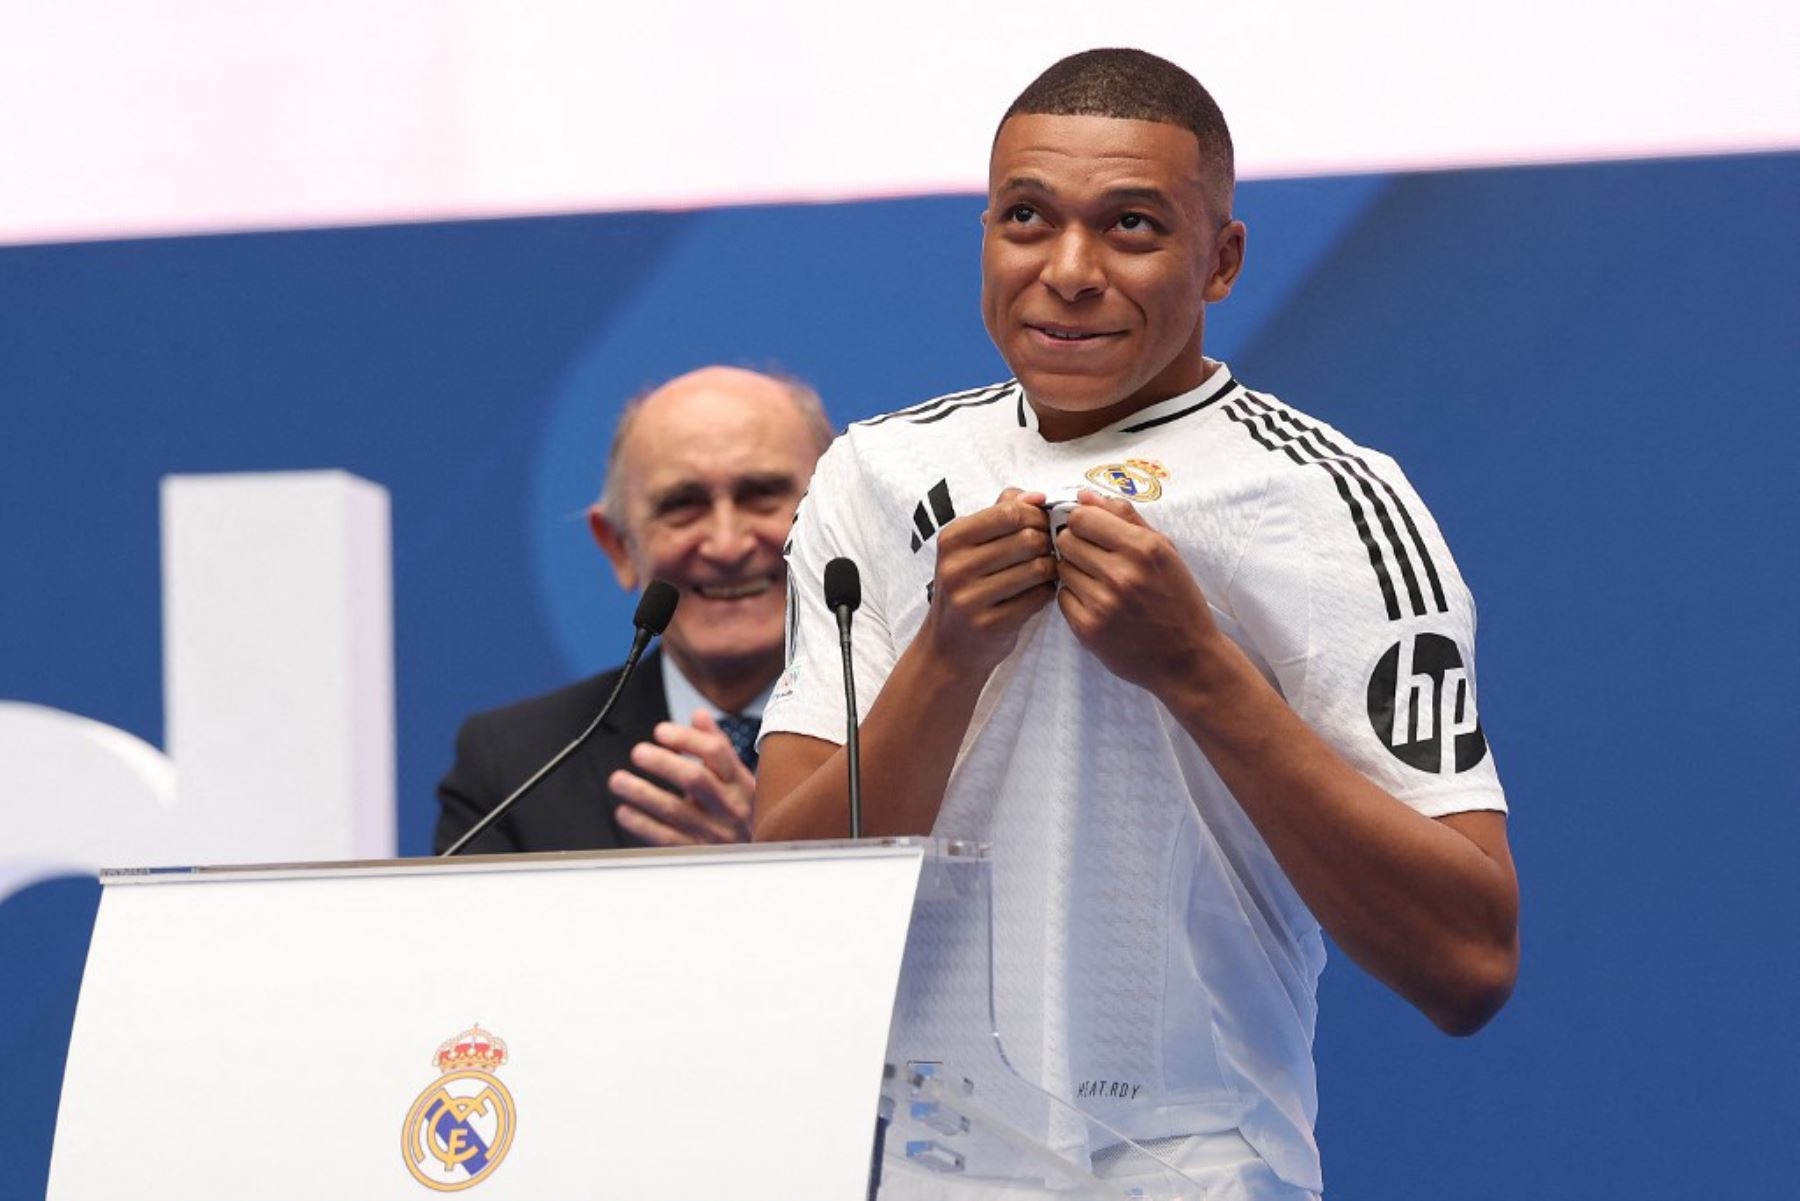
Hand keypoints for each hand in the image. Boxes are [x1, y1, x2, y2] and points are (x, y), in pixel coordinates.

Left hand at [610, 709, 754, 845]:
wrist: (760, 857)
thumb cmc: (743, 812)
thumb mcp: (739, 779)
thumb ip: (718, 747)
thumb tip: (698, 716)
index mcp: (741, 783)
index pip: (716, 752)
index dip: (686, 738)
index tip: (661, 731)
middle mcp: (731, 807)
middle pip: (695, 778)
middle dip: (663, 763)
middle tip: (638, 752)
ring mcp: (715, 833)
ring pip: (674, 810)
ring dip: (642, 793)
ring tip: (618, 780)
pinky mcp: (698, 854)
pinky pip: (665, 839)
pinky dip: (642, 825)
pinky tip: (625, 812)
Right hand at [921, 488, 1058, 674]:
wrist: (949, 647)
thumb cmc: (968, 586)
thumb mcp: (970, 545)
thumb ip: (1001, 512)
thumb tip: (1036, 495)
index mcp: (951, 539)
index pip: (1009, 512)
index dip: (1036, 515)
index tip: (1043, 524)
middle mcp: (955, 567)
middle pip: (1027, 539)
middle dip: (1047, 542)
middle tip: (1048, 550)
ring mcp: (970, 598)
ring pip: (1037, 568)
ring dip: (1051, 568)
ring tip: (1047, 571)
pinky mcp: (989, 624)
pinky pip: (1038, 597)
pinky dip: (1047, 593)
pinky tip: (1040, 593)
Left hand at [1054, 490, 1221, 694]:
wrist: (1187, 657)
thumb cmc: (1177, 599)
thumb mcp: (1164, 550)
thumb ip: (1125, 518)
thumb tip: (1084, 495)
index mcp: (1142, 548)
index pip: (1082, 517)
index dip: (1082, 521)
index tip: (1091, 531)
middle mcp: (1121, 574)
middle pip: (1066, 540)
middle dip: (1076, 545)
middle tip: (1095, 559)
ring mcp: (1102, 603)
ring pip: (1061, 569)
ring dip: (1075, 572)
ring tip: (1100, 583)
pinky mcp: (1088, 629)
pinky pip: (1062, 598)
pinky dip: (1074, 598)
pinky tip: (1097, 604)